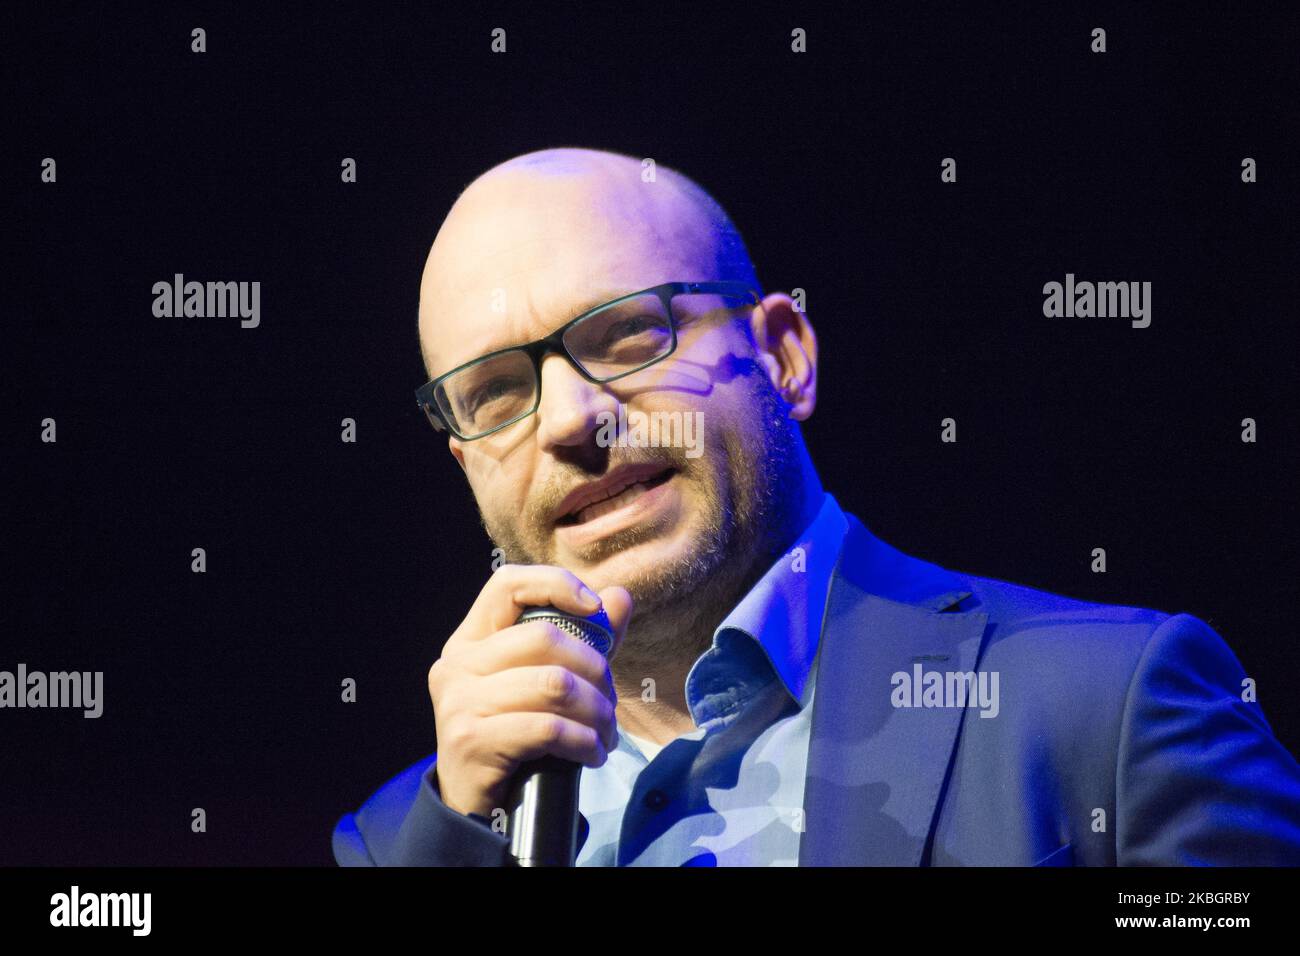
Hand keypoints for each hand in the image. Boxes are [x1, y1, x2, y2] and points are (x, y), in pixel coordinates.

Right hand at [427, 564, 631, 818]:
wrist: (474, 808)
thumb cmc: (515, 736)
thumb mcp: (546, 681)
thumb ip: (584, 638)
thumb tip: (620, 596)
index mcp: (471, 639)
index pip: (507, 584)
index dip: (555, 585)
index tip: (594, 608)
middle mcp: (457, 664)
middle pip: (545, 638)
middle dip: (595, 671)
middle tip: (609, 703)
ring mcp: (459, 702)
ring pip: (554, 684)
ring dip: (597, 712)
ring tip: (605, 733)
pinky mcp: (470, 740)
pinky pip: (548, 727)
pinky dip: (583, 741)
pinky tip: (592, 754)